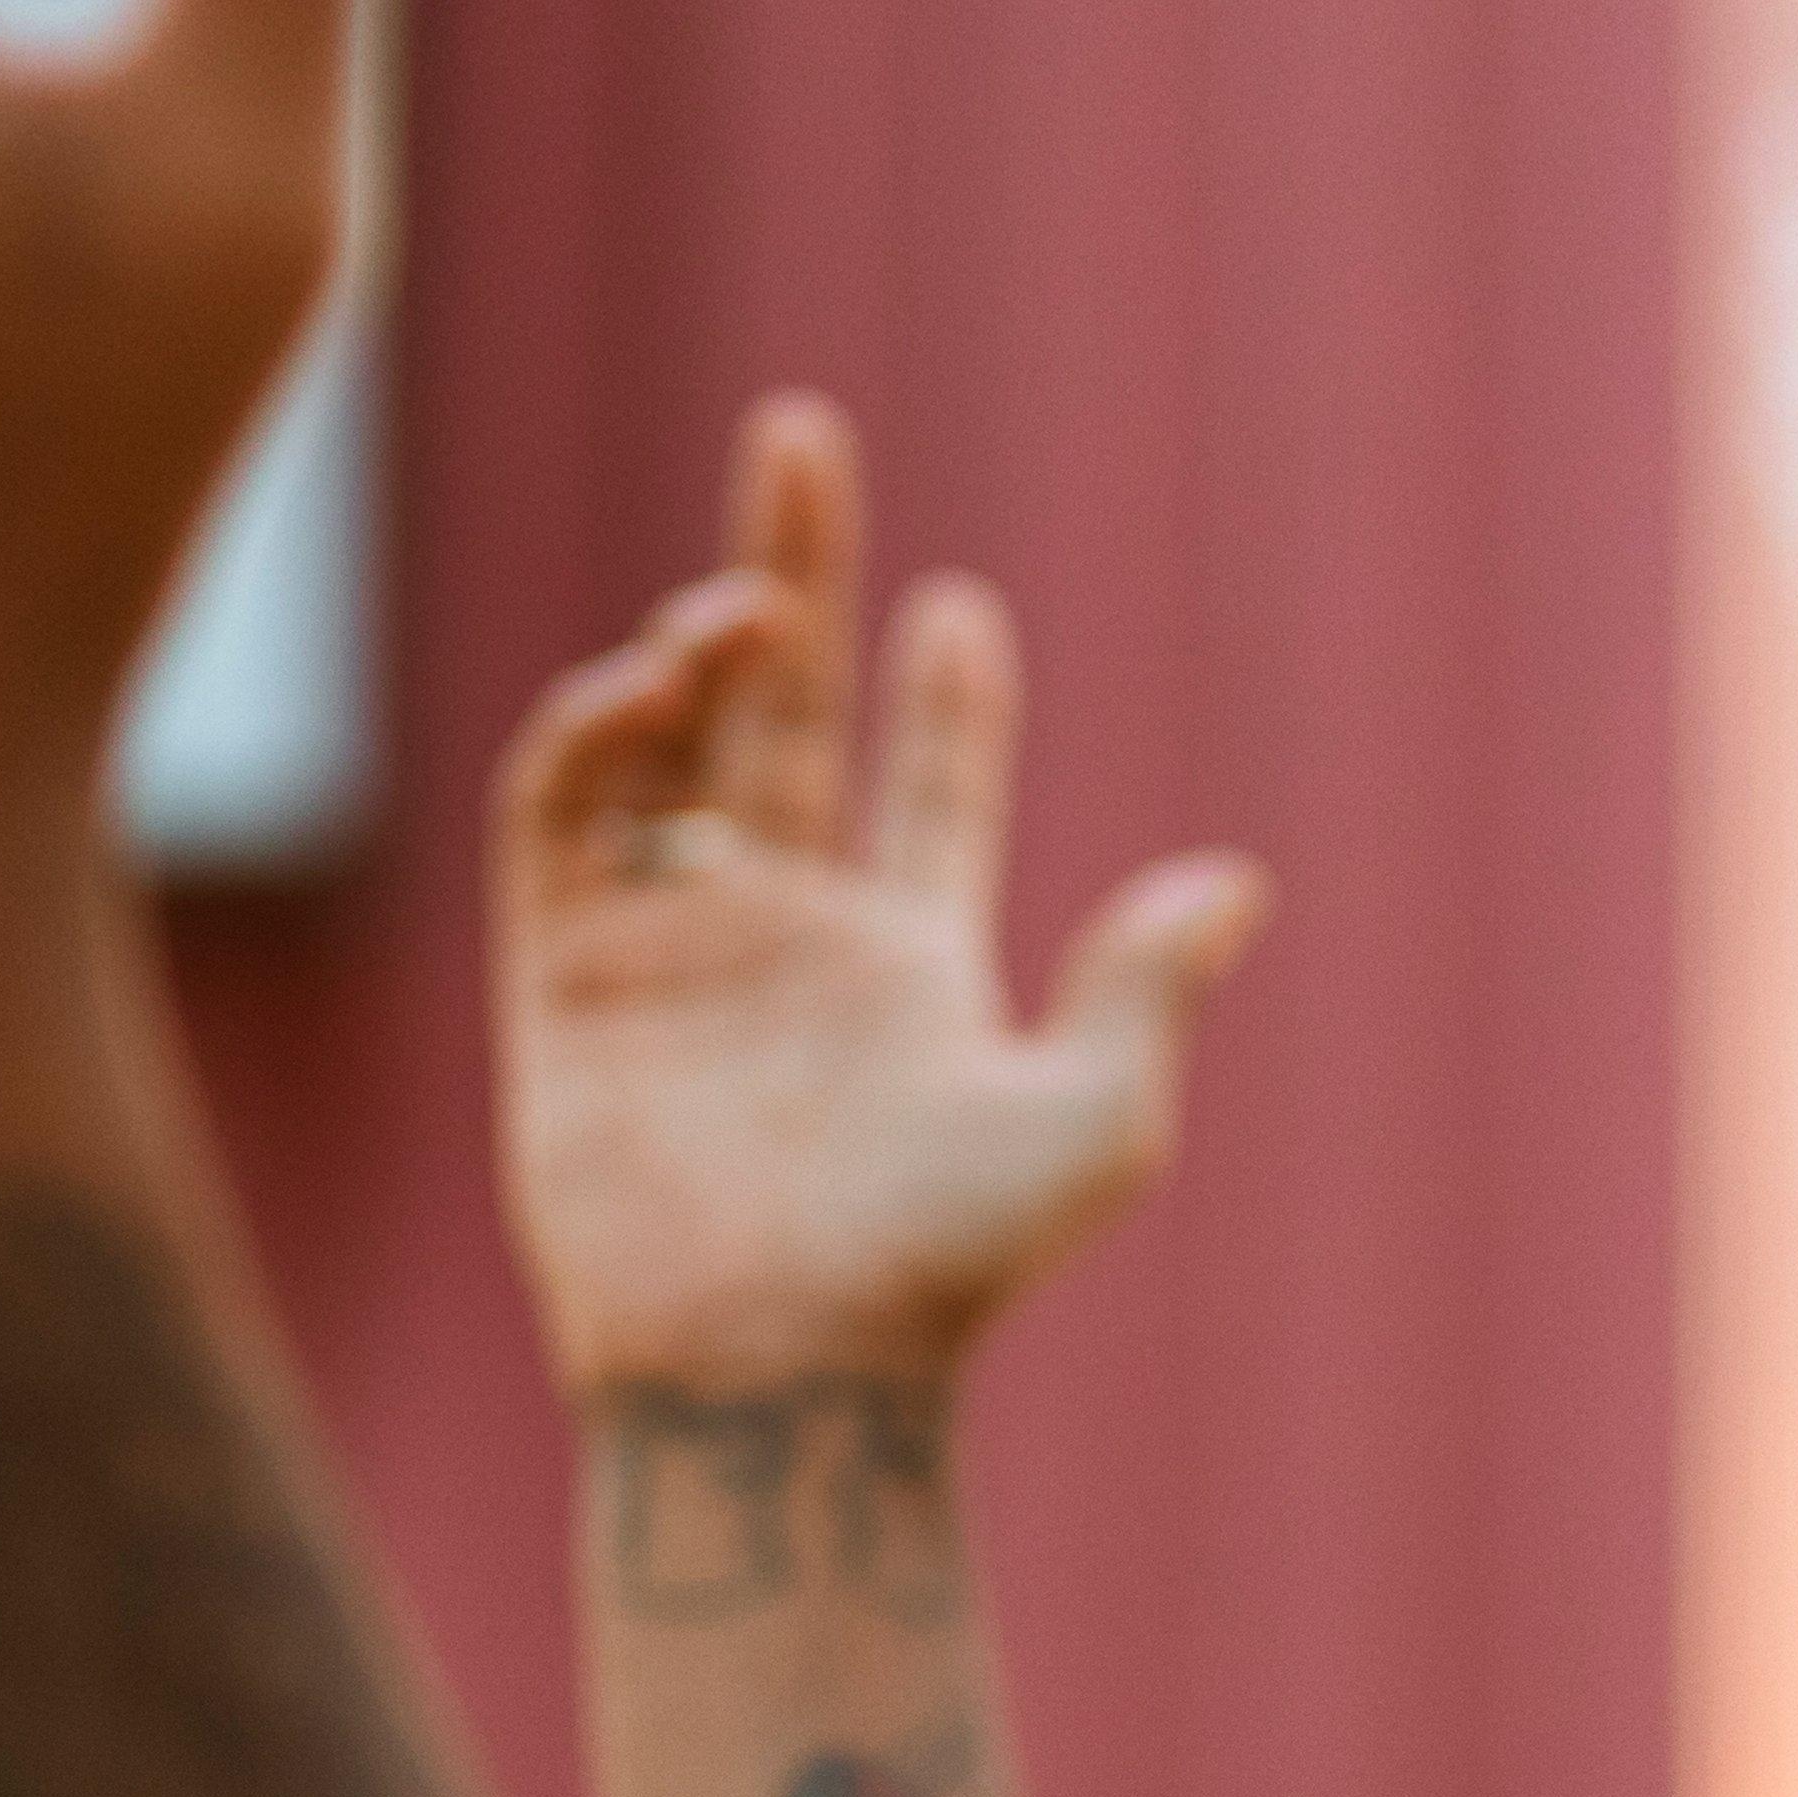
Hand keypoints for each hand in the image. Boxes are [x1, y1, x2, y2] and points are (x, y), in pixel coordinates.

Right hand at [497, 398, 1266, 1393]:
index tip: (961, 611)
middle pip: (785, 711)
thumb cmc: (940, 1269)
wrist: (774, 1367)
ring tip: (740, 603)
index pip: (928, 791)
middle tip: (799, 429)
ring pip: (672, 740)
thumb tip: (1236, 884)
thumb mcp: (1087, 1124)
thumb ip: (1141, 992)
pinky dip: (596, 727)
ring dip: (701, 641)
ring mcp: (670, 947)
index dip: (949, 703)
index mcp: (914, 963)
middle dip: (793, 568)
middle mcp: (789, 937)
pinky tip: (654, 682)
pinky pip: (561, 811)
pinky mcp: (562, 974)